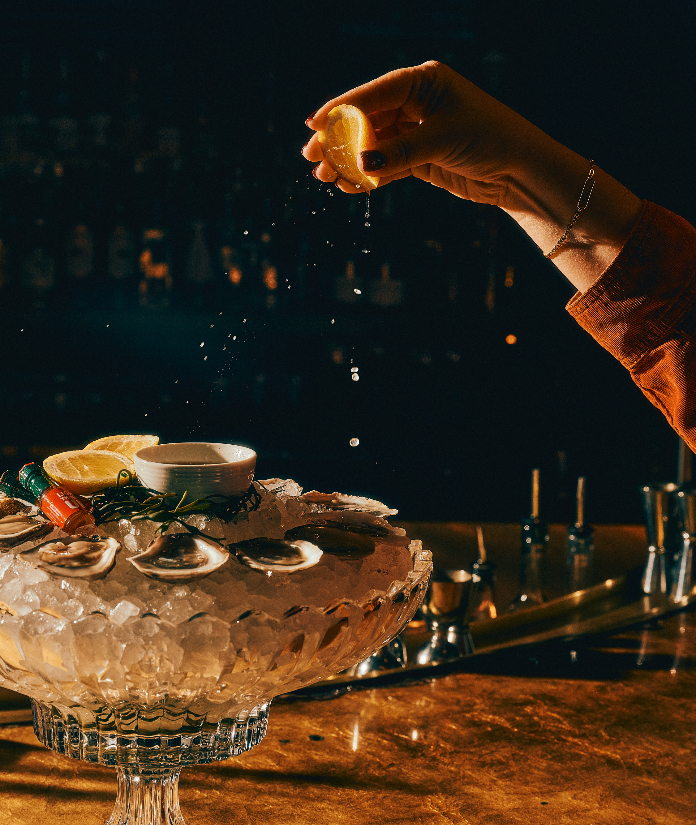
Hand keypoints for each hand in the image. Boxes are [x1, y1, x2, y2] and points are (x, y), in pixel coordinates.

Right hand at [302, 60, 543, 208]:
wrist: (518, 170)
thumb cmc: (488, 140)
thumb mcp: (442, 140)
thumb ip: (400, 151)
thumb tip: (361, 162)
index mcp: (423, 81)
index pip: (374, 93)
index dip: (341, 109)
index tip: (315, 124)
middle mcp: (416, 102)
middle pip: (366, 119)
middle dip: (339, 139)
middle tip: (312, 155)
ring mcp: (415, 130)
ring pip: (373, 146)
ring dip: (350, 162)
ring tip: (325, 177)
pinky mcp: (419, 157)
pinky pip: (386, 165)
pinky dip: (369, 177)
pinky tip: (349, 187)